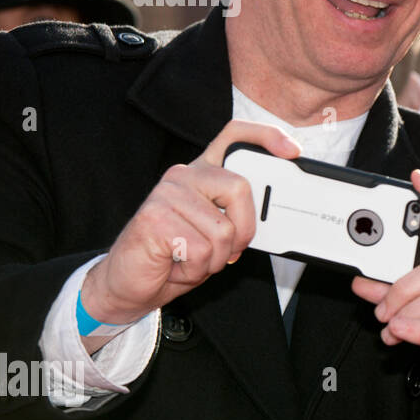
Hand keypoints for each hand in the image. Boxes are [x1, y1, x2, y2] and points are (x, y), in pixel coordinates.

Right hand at [80, 120, 301, 331]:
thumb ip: (237, 215)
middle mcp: (184, 176)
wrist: (128, 283)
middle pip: (240, 188)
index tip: (291, 150)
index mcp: (202, 174)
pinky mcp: (154, 218)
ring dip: (215, 259)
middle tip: (226, 250)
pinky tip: (176, 264)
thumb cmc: (176, 258)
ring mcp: (166, 194)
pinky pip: (202, 250)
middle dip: (243, 230)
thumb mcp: (216, 232)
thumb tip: (272, 214)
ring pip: (223, 230)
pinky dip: (196, 269)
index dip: (266, 136)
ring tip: (191, 258)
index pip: (234, 135)